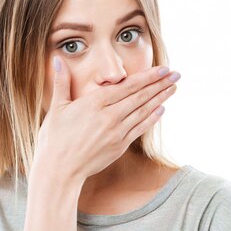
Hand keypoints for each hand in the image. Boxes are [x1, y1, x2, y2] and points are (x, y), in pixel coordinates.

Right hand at [31, 55, 179, 185]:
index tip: (163, 69)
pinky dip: (152, 118)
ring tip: (173, 88)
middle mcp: (109, 116)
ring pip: (143, 111)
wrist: (59, 171)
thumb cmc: (54, 139)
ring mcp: (116, 132)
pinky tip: (161, 110)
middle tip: (176, 74)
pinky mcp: (119, 146)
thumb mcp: (56, 108)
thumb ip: (61, 83)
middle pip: (140, 96)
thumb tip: (58, 60)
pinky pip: (139, 129)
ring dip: (160, 98)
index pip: (128, 86)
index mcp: (94, 103)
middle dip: (160, 84)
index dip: (148, 76)